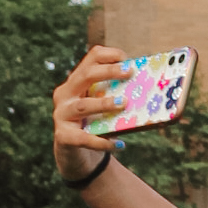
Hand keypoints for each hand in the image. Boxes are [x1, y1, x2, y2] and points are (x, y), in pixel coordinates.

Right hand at [54, 44, 124, 171]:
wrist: (74, 152)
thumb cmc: (93, 123)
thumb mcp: (102, 105)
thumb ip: (116, 95)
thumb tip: (146, 91)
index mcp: (76, 80)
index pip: (91, 58)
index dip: (109, 55)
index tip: (127, 59)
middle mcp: (65, 93)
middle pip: (85, 76)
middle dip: (108, 72)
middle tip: (129, 73)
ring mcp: (61, 114)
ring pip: (83, 106)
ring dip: (104, 103)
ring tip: (123, 104)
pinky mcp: (63, 136)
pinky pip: (84, 138)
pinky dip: (102, 142)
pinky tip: (119, 144)